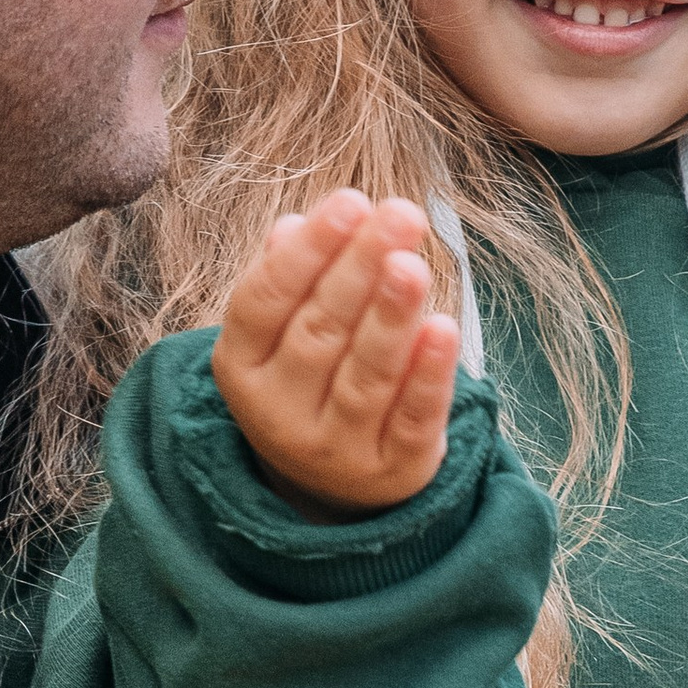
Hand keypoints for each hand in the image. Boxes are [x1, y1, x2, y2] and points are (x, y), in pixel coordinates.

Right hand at [214, 189, 458, 516]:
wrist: (335, 485)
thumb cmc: (313, 377)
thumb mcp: (285, 332)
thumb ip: (293, 277)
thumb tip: (294, 224)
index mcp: (242, 366)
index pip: (264, 302)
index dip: (306, 253)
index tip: (351, 202)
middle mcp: (279, 413)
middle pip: (319, 333)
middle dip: (360, 270)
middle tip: (400, 215)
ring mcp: (335, 450)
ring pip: (365, 377)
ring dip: (391, 318)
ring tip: (414, 265)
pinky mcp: (392, 472)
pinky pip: (412, 419)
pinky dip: (429, 376)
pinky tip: (445, 329)